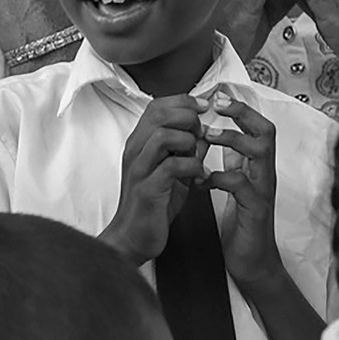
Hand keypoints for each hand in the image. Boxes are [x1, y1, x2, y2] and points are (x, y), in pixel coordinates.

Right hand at [100, 96, 205, 264]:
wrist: (133, 238)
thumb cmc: (153, 204)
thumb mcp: (173, 171)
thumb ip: (186, 151)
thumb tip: (205, 133)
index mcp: (140, 143)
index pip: (157, 106)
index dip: (183, 102)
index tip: (203, 108)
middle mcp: (135, 151)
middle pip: (159, 114)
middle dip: (188, 118)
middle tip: (200, 134)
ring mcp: (139, 169)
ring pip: (163, 136)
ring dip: (188, 141)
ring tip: (197, 156)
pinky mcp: (147, 189)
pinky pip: (172, 166)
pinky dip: (192, 167)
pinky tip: (198, 178)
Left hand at [201, 91, 286, 292]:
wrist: (251, 262)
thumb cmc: (242, 223)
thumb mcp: (236, 185)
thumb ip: (234, 161)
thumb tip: (220, 135)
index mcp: (258, 166)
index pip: (259, 126)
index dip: (241, 109)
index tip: (216, 98)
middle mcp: (264, 174)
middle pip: (266, 131)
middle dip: (242, 114)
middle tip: (214, 108)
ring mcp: (262, 191)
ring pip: (259, 152)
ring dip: (231, 139)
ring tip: (205, 138)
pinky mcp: (255, 210)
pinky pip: (241, 185)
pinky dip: (219, 177)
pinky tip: (199, 181)